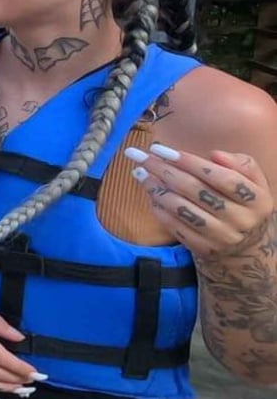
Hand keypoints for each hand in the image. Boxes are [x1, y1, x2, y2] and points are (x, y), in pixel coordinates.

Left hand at [127, 143, 273, 258]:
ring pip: (182, 209)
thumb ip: (241, 164)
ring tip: (140, 173)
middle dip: (164, 170)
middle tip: (140, 156)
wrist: (245, 245)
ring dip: (156, 189)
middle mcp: (241, 220)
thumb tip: (215, 154)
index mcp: (257, 200)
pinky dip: (159, 209)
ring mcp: (221, 237)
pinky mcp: (203, 248)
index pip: (222, 178)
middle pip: (196, 191)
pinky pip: (175, 226)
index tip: (162, 149)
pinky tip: (150, 194)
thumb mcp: (253, 182)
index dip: (190, 162)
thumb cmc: (242, 202)